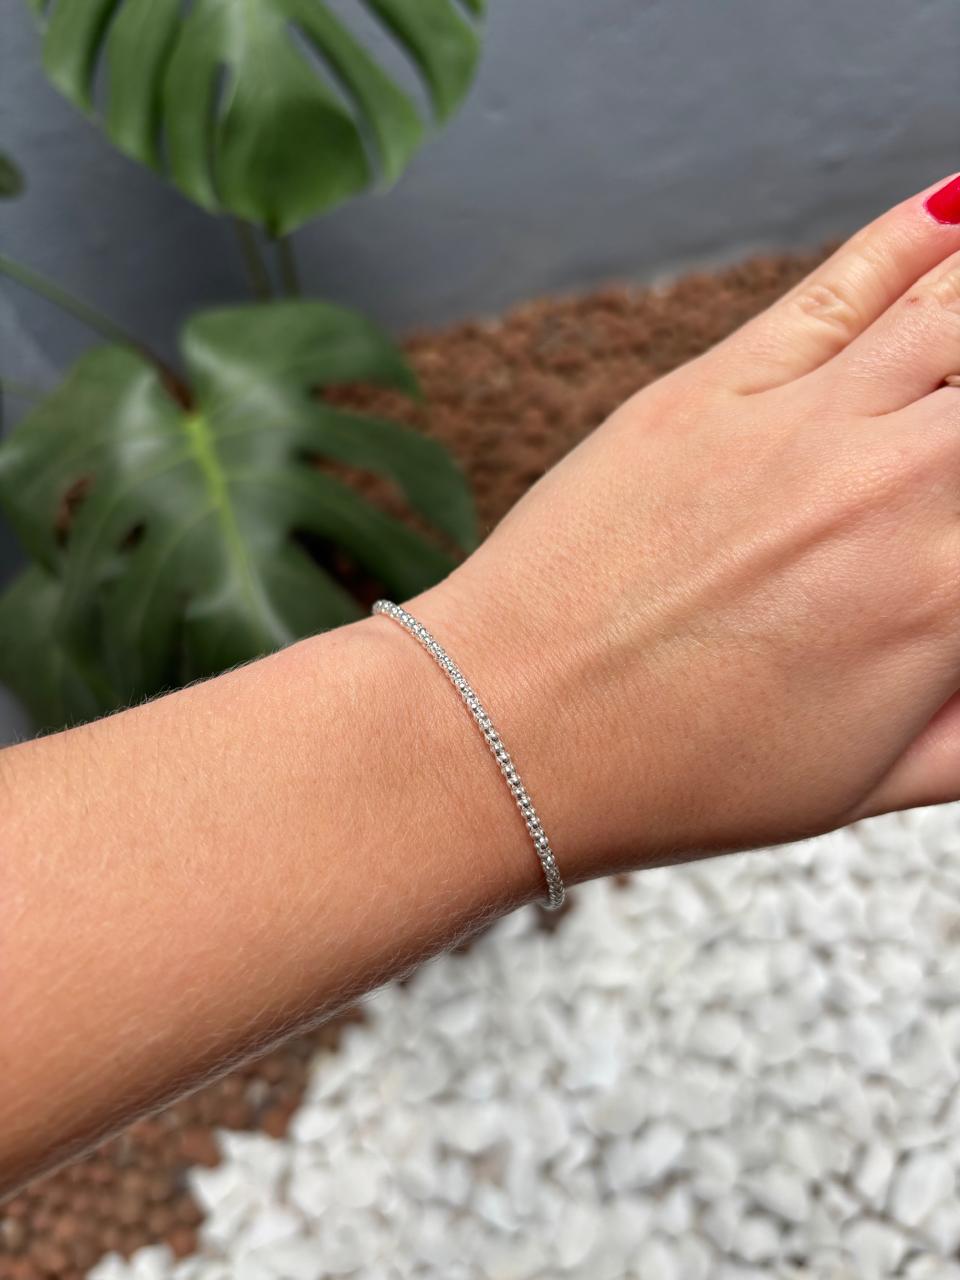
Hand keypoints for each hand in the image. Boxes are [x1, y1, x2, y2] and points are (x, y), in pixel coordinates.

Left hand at [412, 173, 959, 880]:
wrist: (510, 730)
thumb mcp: (866, 786)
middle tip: (946, 463)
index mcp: (945, 602)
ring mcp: (802, 426)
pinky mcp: (713, 388)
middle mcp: (892, 492)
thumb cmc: (677, 774)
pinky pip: (845, 286)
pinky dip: (917, 239)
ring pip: (958, 312)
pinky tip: (958, 213)